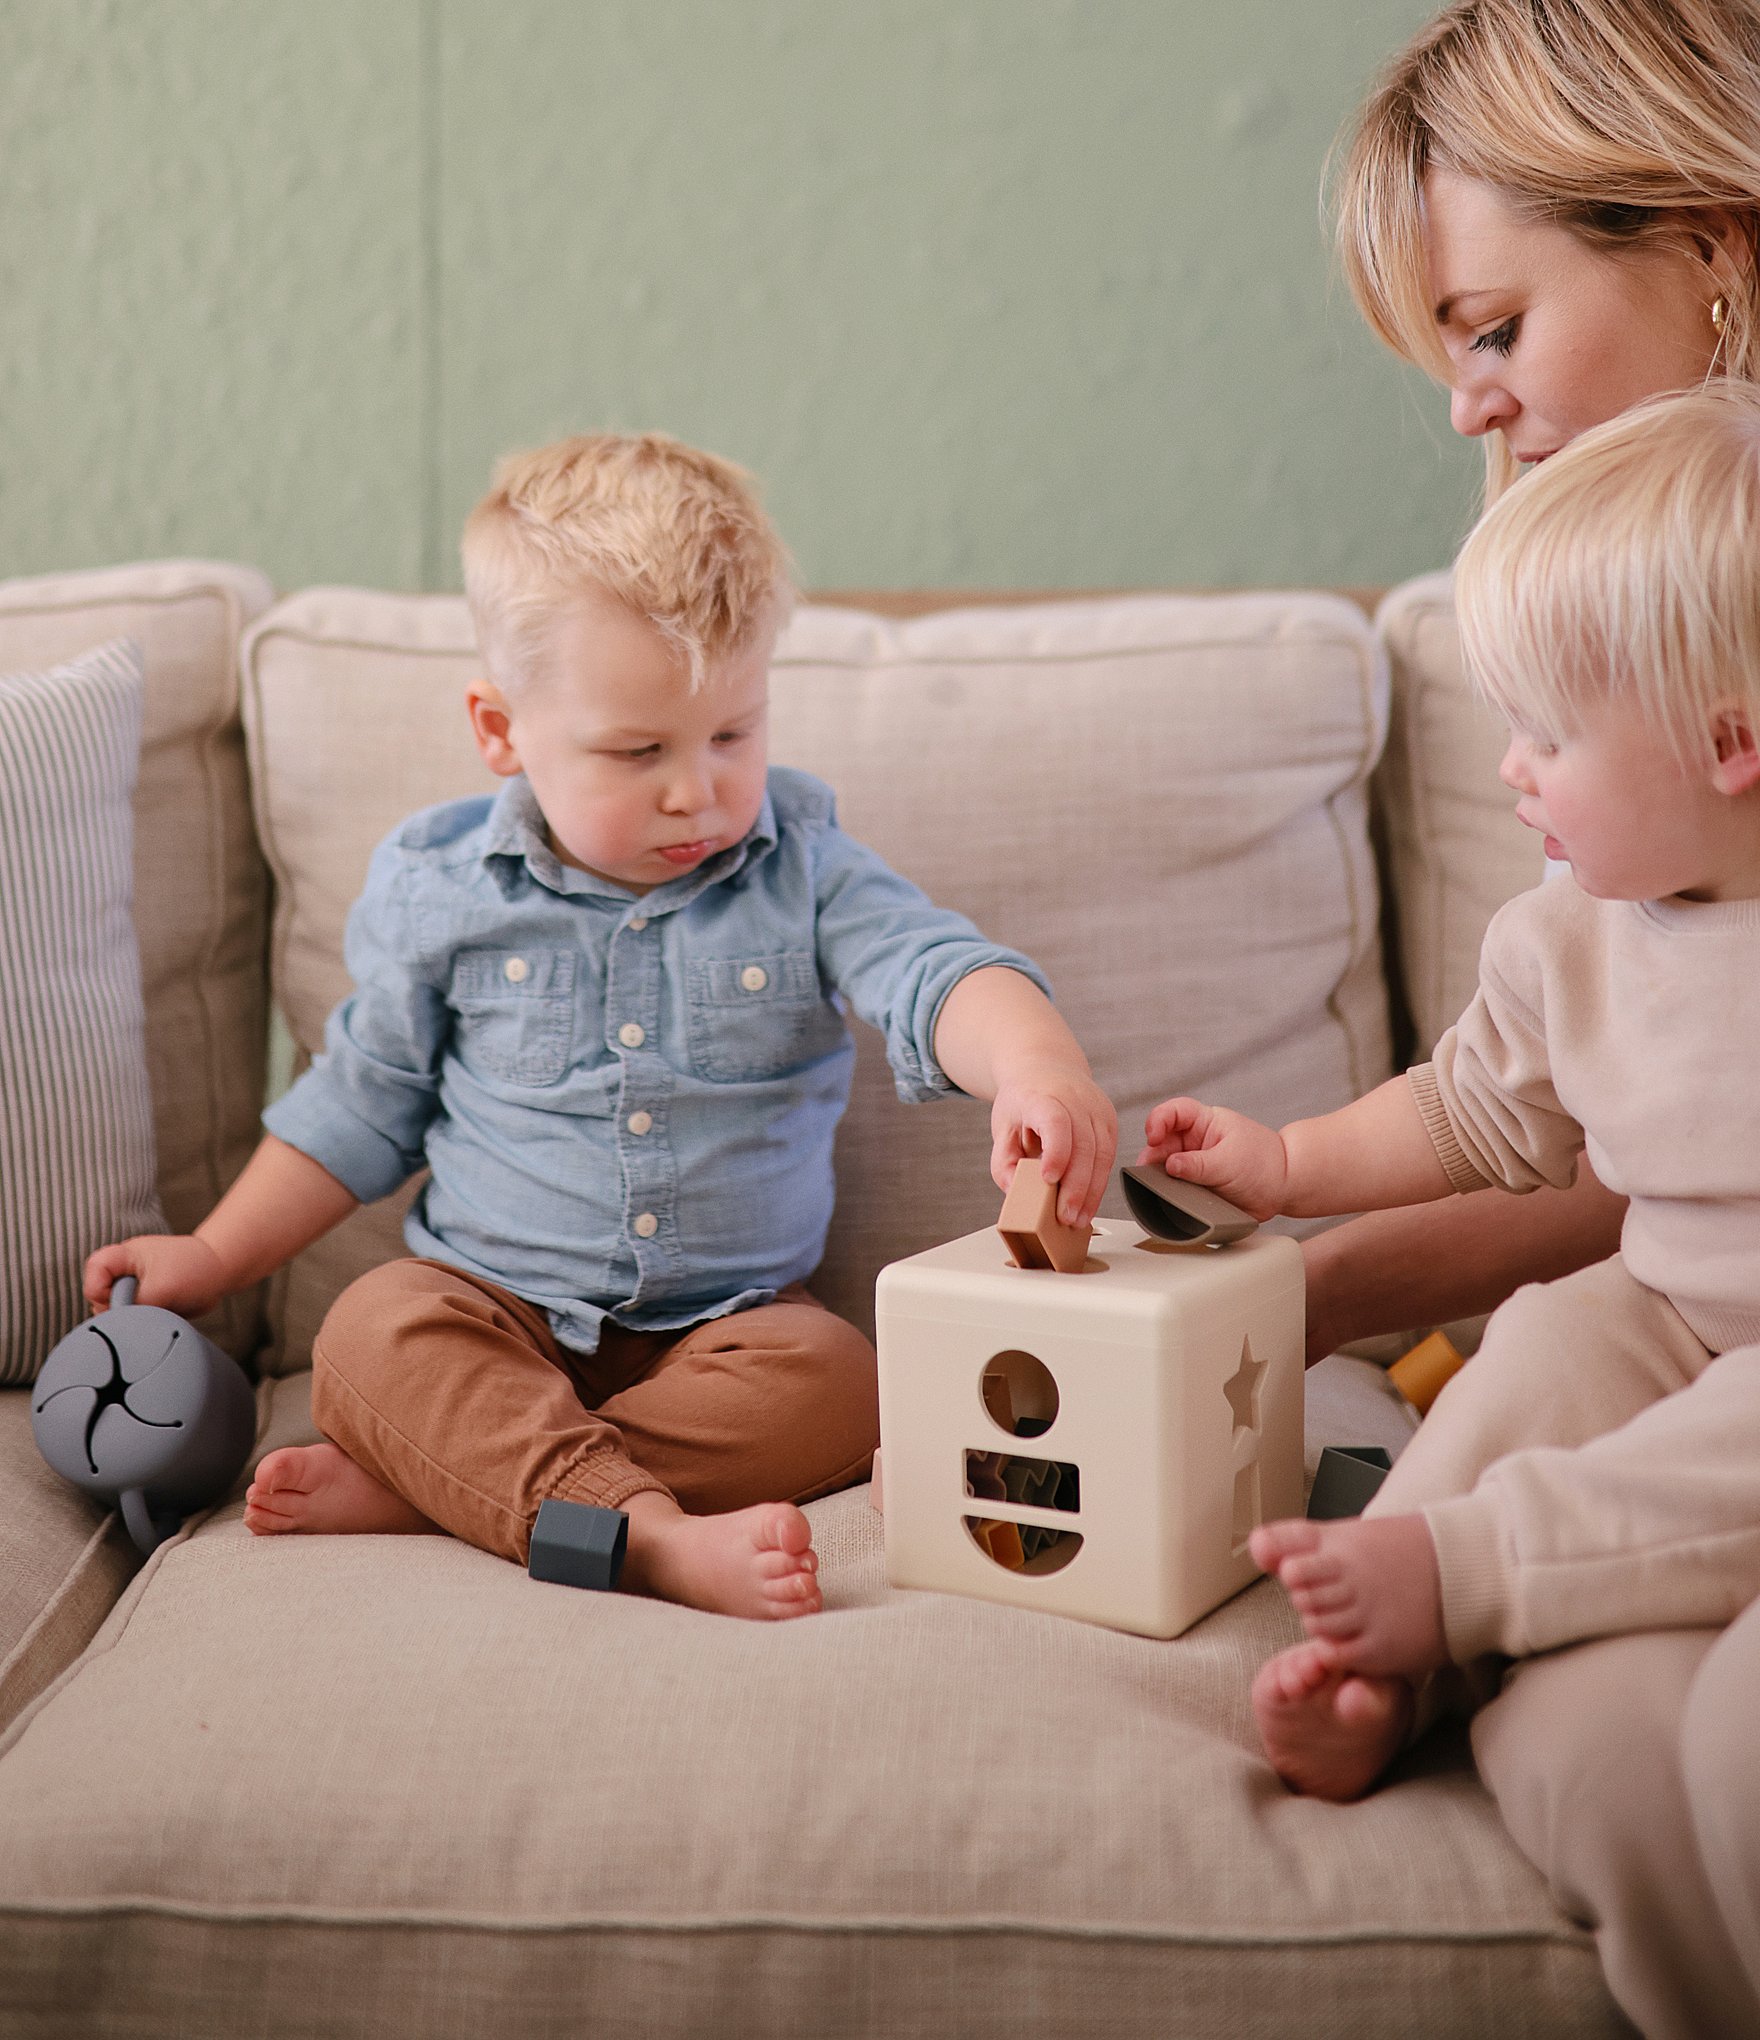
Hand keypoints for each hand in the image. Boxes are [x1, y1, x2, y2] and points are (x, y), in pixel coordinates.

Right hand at [83, 1235, 228, 1316]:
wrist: (219, 1271)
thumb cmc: (194, 1269)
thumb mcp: (162, 1288)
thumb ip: (135, 1306)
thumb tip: (119, 1325)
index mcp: (124, 1256)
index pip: (94, 1269)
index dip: (99, 1289)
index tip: (119, 1300)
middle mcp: (123, 1271)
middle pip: (99, 1297)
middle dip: (118, 1309)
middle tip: (144, 1310)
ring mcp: (131, 1287)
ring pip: (115, 1311)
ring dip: (133, 1318)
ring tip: (157, 1311)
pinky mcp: (141, 1302)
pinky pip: (131, 1318)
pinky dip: (142, 1323)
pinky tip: (158, 1317)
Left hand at [991, 1065, 1117, 1226]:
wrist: (1046, 1068)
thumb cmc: (1022, 1101)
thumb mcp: (1002, 1127)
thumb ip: (1003, 1163)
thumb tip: (1016, 1192)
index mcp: (1042, 1097)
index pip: (1055, 1122)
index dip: (1055, 1151)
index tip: (1048, 1178)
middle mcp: (1076, 1099)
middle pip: (1083, 1146)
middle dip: (1076, 1187)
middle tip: (1065, 1217)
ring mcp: (1097, 1108)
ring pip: (1102, 1154)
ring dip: (1092, 1191)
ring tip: (1078, 1219)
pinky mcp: (1109, 1120)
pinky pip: (1109, 1156)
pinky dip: (1099, 1183)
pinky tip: (1088, 1203)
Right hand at [1138, 1096, 1289, 1221]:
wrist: (1283, 1190)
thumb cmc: (1264, 1165)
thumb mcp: (1230, 1162)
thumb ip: (1197, 1165)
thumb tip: (1169, 1166)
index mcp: (1205, 1122)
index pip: (1174, 1112)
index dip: (1158, 1120)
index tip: (1152, 1137)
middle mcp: (1195, 1141)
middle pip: (1162, 1142)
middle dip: (1152, 1156)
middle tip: (1149, 1172)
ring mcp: (1193, 1164)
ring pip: (1164, 1167)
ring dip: (1158, 1178)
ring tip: (1158, 1189)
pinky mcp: (1194, 1186)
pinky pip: (1174, 1188)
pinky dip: (1167, 1195)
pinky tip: (1167, 1201)